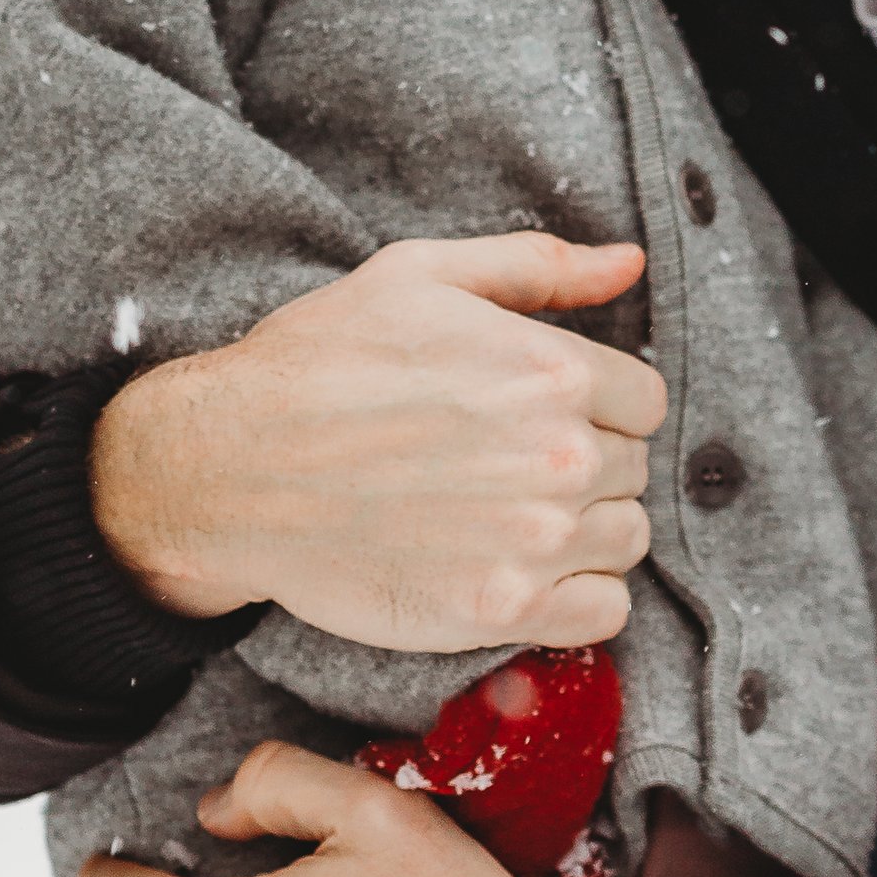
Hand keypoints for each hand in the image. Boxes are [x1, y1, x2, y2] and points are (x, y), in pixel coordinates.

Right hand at [89, 232, 666, 648]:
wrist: (233, 467)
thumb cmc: (321, 360)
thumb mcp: (422, 275)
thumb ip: (538, 268)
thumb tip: (630, 262)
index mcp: (552, 370)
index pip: (643, 399)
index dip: (597, 401)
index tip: (544, 411)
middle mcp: (559, 457)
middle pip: (632, 469)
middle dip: (585, 461)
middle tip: (508, 461)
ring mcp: (533, 542)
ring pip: (625, 541)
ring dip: (585, 529)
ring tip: (511, 513)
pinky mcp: (500, 612)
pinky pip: (603, 614)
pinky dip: (576, 597)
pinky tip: (520, 568)